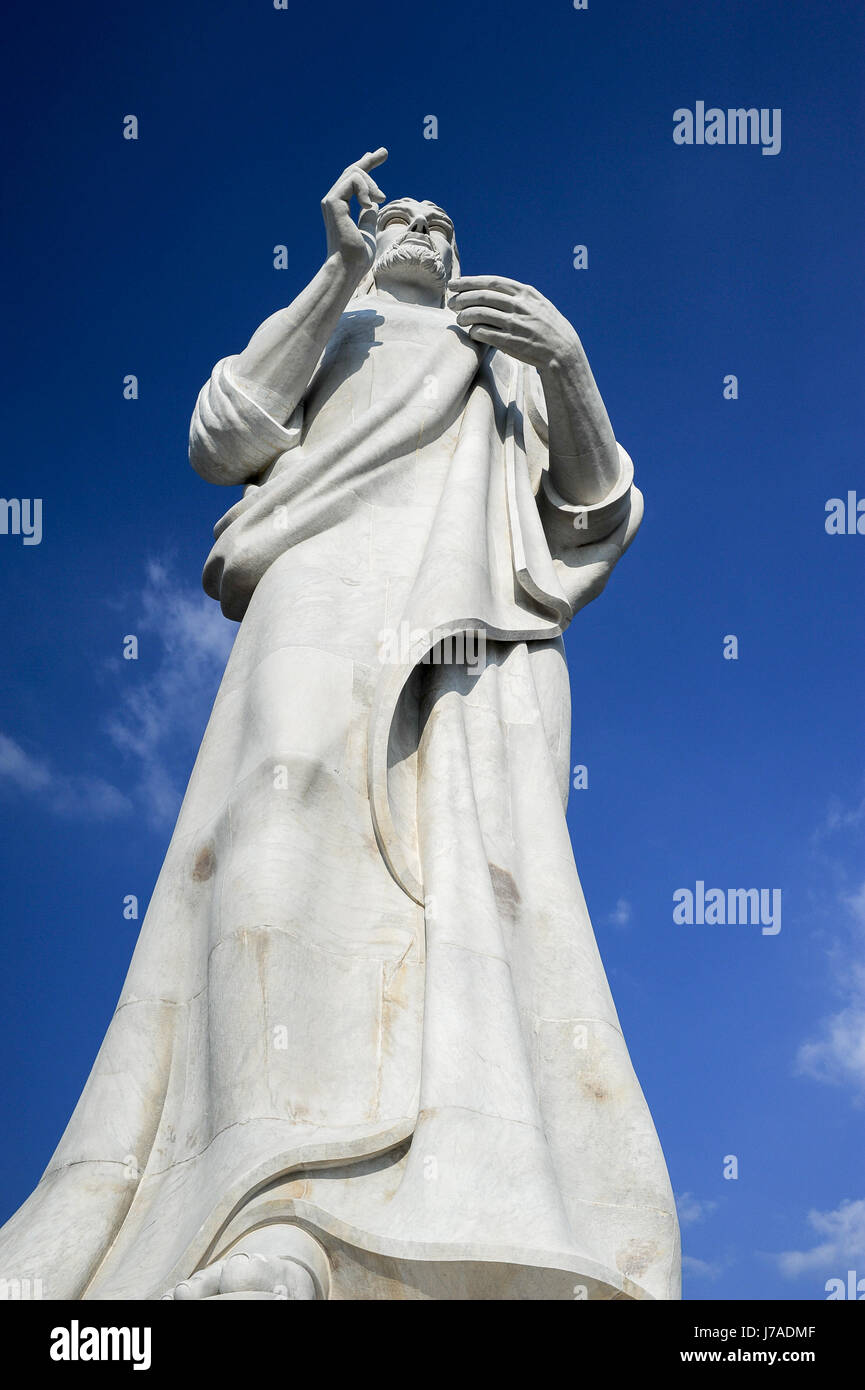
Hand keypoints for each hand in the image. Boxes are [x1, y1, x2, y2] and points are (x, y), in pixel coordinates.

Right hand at [321, 148, 387, 277]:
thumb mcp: (368, 231)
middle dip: (369, 160)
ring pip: (353, 173)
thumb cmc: (357, 257)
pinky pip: (352, 180)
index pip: (352, 180)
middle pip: (351, 171)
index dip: (366, 166)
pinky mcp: (333, 201)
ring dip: (371, 183)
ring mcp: (331, 200)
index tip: (379, 155)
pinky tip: (371, 202)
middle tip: (385, 152)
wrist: (348, 268)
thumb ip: (368, 216)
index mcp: (341, 208)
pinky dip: (365, 188)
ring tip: (381, 198)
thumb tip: (373, 203)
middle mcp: (333, 201)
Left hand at [448, 276, 579, 371]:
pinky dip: (474, 331)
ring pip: (479, 314)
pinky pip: (484, 333)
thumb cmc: (547, 326)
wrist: (562, 350)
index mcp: (525, 293)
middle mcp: (519, 306)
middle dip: (462, 298)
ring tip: (459, 319)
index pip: (491, 282)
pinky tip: (472, 332)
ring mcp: (514, 324)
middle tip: (451, 303)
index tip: (454, 284)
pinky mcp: (510, 342)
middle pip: (482, 297)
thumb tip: (490, 288)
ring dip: (464, 316)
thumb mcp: (537, 303)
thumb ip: (517, 295)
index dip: (469, 282)